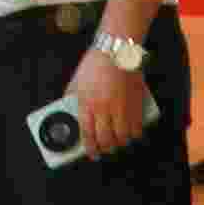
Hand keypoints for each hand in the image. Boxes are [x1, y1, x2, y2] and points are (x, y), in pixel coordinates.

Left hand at [65, 44, 151, 160]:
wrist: (117, 50)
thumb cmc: (95, 64)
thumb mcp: (76, 81)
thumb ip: (72, 97)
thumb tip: (66, 109)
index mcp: (87, 104)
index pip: (88, 135)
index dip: (91, 149)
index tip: (92, 153)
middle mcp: (104, 108)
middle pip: (107, 140)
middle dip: (106, 148)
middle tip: (106, 149)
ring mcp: (122, 107)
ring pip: (123, 137)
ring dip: (120, 143)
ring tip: (118, 141)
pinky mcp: (136, 104)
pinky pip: (137, 127)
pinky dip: (134, 134)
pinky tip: (131, 133)